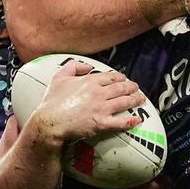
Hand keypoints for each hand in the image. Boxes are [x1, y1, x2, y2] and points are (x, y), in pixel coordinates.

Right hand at [31, 61, 146, 143]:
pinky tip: (137, 120)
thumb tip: (87, 65)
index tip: (124, 79)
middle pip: (122, 88)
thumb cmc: (52, 102)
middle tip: (136, 88)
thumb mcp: (59, 77)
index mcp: (90, 81)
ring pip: (125, 101)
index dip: (120, 78)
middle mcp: (98, 93)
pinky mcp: (102, 123)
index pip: (111, 77)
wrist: (49, 122)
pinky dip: (131, 121)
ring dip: (135, 100)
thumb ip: (74, 66)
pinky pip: (120, 122)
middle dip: (132, 87)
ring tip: (140, 99)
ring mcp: (101, 108)